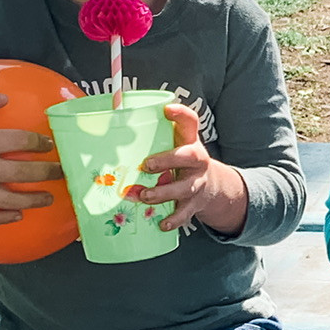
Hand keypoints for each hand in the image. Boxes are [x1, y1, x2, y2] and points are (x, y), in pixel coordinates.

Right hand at [0, 87, 65, 224]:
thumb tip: (4, 98)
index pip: (22, 141)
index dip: (41, 142)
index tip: (49, 144)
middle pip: (25, 172)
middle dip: (49, 172)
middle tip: (61, 171)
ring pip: (11, 200)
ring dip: (34, 200)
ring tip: (49, 197)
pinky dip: (4, 219)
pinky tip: (17, 215)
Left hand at [136, 104, 246, 233]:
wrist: (213, 187)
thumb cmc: (183, 161)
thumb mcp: (177, 144)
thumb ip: (153, 132)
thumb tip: (115, 106)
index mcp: (190, 142)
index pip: (190, 122)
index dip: (180, 114)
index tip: (167, 109)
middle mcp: (197, 161)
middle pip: (189, 157)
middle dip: (167, 160)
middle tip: (146, 165)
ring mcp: (197, 183)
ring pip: (184, 188)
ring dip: (164, 193)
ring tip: (145, 196)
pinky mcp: (195, 203)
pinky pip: (185, 213)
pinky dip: (174, 219)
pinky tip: (162, 224)